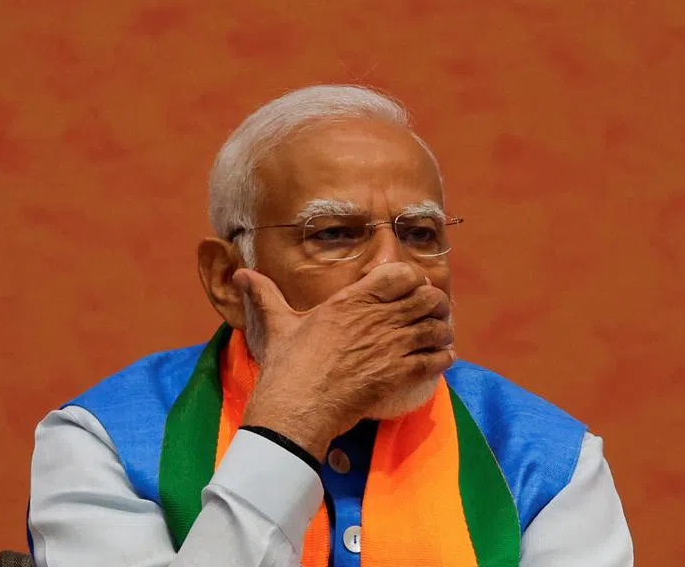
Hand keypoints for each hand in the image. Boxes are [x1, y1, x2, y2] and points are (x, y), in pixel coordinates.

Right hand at [233, 262, 454, 461]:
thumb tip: (241, 275)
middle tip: (432, 312)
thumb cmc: (286, 367)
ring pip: (435, 326)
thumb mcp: (278, 325)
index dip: (412, 279)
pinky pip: (434, 359)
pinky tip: (442, 359)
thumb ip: (265, 295)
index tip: (412, 289)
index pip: (399, 273)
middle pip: (425, 297)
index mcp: (349, 300)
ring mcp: (388, 345)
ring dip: (441, 330)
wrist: (294, 409)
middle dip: (434, 303)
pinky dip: (443, 358)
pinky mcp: (396, 373)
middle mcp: (374, 317)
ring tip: (438, 336)